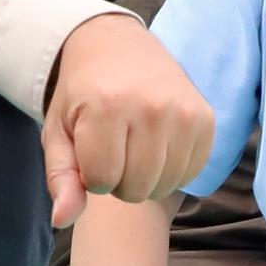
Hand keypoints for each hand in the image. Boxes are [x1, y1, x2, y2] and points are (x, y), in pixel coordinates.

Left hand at [40, 16, 215, 229]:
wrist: (118, 46)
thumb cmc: (82, 95)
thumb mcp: (58, 132)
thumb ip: (61, 178)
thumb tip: (62, 220)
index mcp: (107, 108)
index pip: (102, 182)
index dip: (92, 174)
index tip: (91, 148)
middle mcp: (152, 108)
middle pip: (137, 189)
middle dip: (119, 179)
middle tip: (113, 149)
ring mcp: (184, 112)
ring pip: (164, 185)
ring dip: (146, 177)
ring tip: (134, 147)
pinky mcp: (206, 118)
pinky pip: (190, 172)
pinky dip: (171, 168)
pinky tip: (157, 145)